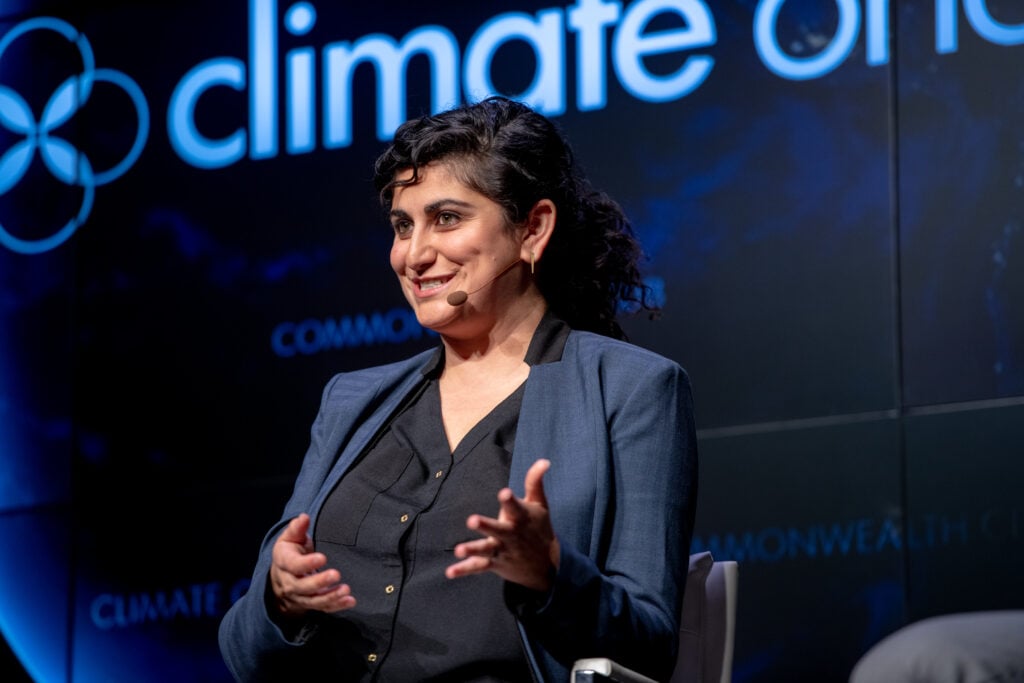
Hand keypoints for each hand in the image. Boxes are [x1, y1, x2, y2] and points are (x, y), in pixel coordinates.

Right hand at [269, 513, 355, 616]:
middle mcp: (290, 582)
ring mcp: (300, 596)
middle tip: (336, 574)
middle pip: (302, 586)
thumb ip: (297, 529)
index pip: (293, 565)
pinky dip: (337, 605)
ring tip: (345, 590)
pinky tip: (350, 601)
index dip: (307, 563)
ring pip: (313, 600)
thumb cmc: (290, 553)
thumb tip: (304, 517)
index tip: (322, 558)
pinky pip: (323, 607)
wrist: (282, 577)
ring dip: (330, 597)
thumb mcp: (290, 538)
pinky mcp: (311, 603)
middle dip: (319, 582)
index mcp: (284, 563)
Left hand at [445, 459, 559, 591]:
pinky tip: (449, 572)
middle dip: (485, 525)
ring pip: (485, 550)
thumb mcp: (540, 504)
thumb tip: (544, 460)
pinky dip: (464, 570)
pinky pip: (478, 567)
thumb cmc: (540, 528)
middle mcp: (511, 535)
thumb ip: (535, 481)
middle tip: (471, 520)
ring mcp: (502, 550)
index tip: (504, 493)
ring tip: (458, 550)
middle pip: (497, 530)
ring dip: (472, 550)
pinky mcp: (495, 563)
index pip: (515, 507)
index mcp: (521, 518)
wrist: (548, 566)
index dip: (509, 500)